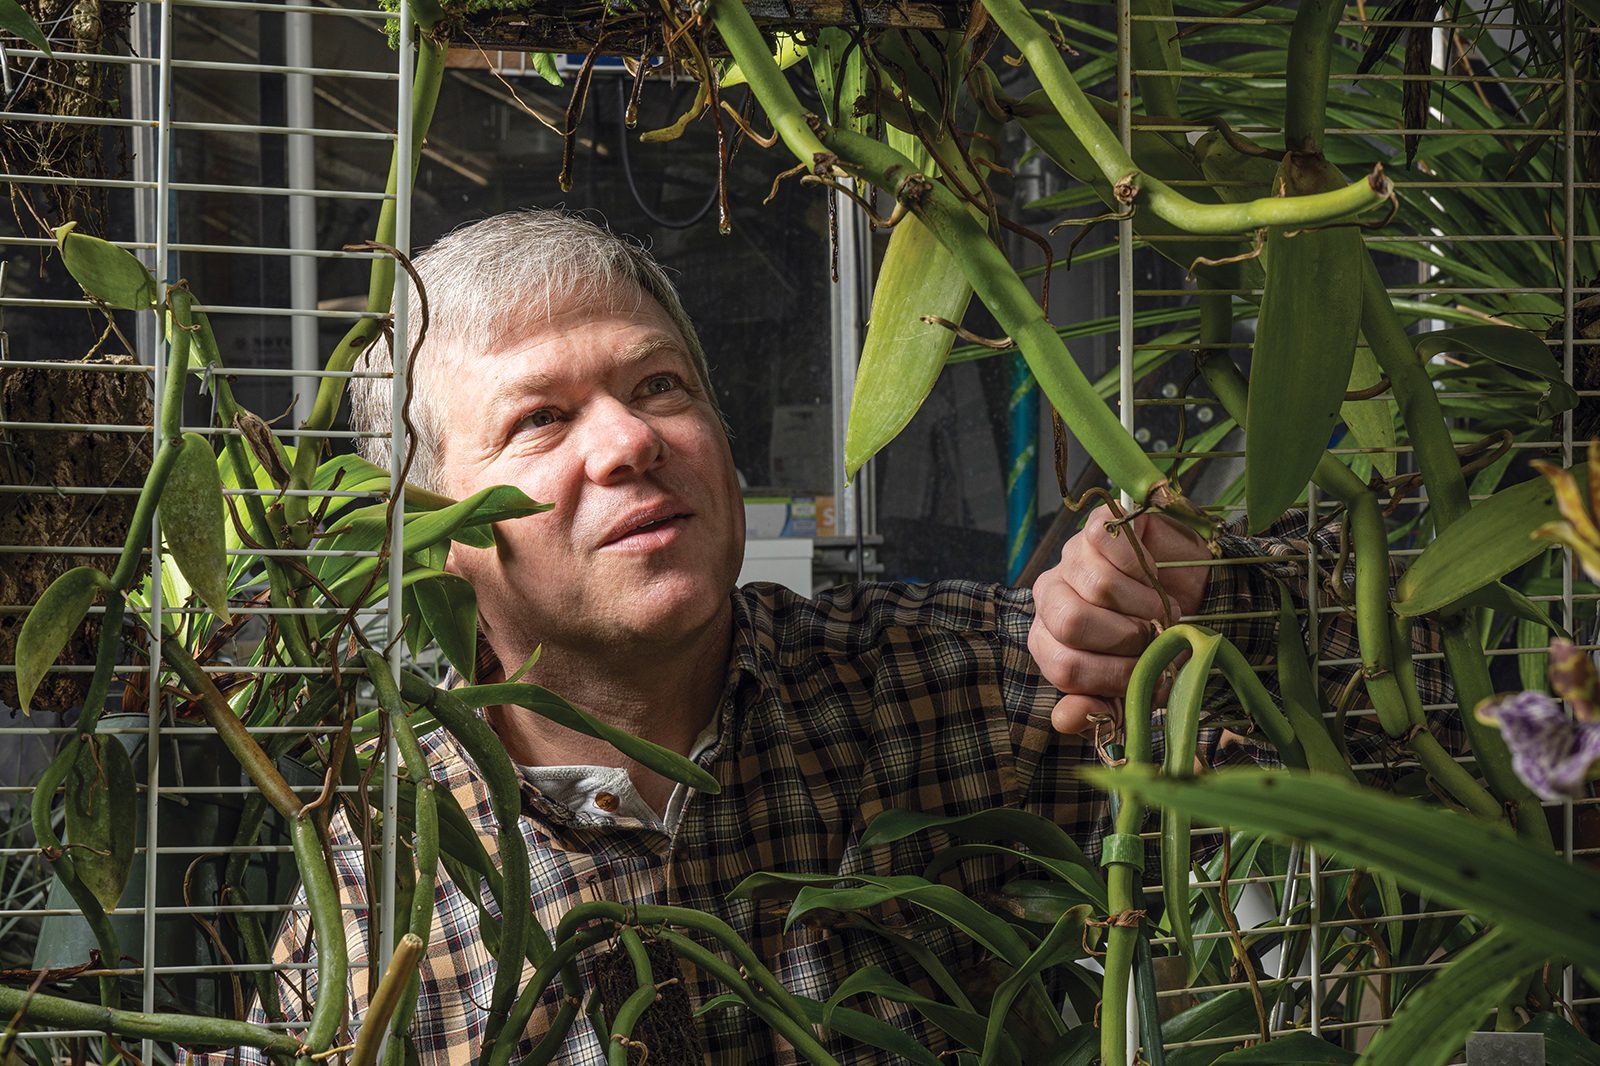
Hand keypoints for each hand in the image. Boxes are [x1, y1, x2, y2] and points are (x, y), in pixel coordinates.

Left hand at [1028, 505, 1211, 736]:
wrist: (1197, 596)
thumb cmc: (1157, 643)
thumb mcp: (1132, 686)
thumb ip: (1098, 709)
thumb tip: (1066, 719)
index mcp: (1049, 637)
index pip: (1065, 666)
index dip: (1114, 677)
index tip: (1148, 675)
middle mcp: (1051, 594)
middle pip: (1073, 622)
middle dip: (1126, 640)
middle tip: (1155, 638)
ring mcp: (1072, 556)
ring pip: (1098, 586)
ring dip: (1145, 606)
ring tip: (1163, 611)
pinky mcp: (1100, 525)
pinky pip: (1110, 544)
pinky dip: (1143, 567)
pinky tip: (1156, 578)